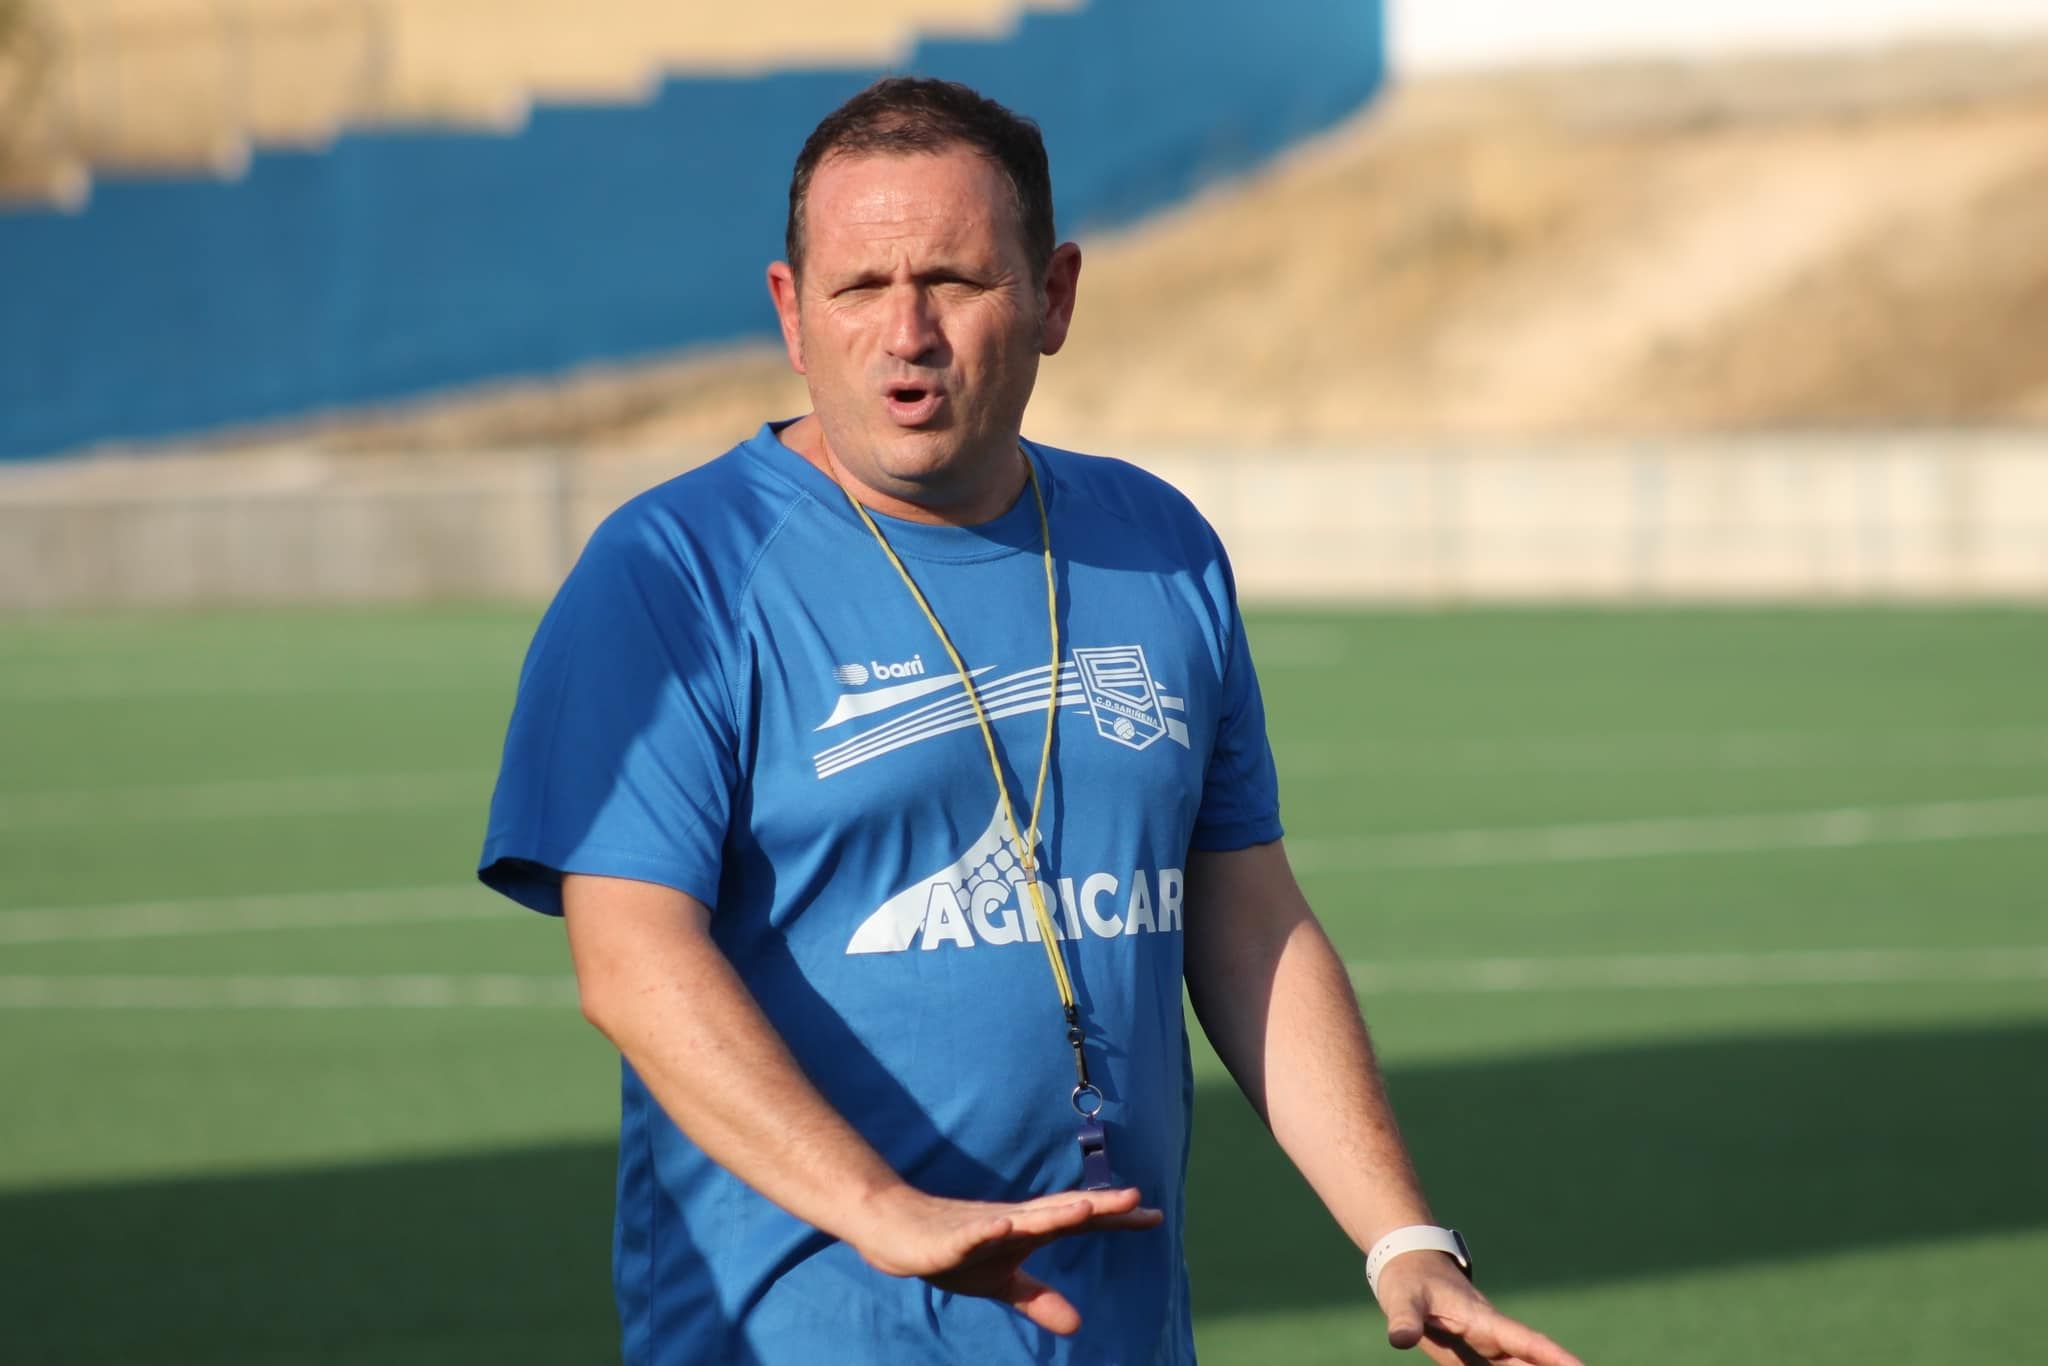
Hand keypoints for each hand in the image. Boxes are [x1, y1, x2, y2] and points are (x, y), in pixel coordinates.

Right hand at [851, 1185, 1163, 1334]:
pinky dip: (987, 1230)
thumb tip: (1078, 1325)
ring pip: (1022, 1219)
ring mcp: (980, 1227)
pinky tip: (1005, 1225)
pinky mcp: (948, 1238)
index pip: (1077, 1221)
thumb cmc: (952, 1250)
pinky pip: (970, 1235)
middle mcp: (1010, 1222)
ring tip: (1086, 1208)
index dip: (1113, 1219)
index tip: (1154, 1216)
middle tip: (1135, 1197)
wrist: (894, 1231)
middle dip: (1096, 1205)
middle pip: (1059, 1212)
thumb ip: (1037, 1299)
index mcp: (1026, 1231)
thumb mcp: (999, 1282)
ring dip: (1053, 1214)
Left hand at [1377, 1253, 1585, 1365]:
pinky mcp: (1471, 1357)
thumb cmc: (1408, 1278)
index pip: (1527, 1342)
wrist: (1408, 1265)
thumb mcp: (1401, 1297)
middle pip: (1532, 1363)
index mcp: (1483, 1321)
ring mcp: (1484, 1348)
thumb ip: (1404, 1319)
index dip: (1556, 1357)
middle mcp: (1491, 1337)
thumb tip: (1399, 1339)